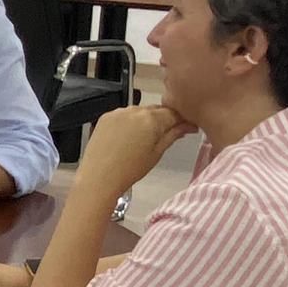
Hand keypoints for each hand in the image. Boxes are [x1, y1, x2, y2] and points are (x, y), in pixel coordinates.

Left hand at [73, 106, 195, 199]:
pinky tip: (129, 136)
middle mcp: (136, 110)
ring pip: (140, 111)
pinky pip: (124, 114)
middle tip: (169, 133)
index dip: (183, 119)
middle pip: (157, 110)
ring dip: (147, 120)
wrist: (99, 176)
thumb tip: (187, 126)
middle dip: (165, 119)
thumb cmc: (131, 169)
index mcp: (152, 119)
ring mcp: (119, 111)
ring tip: (146, 138)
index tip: (188, 127)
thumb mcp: (156, 154)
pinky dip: (130, 122)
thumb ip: (172, 135)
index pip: (174, 112)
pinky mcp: (106, 116)